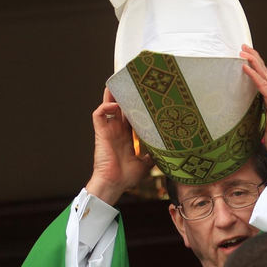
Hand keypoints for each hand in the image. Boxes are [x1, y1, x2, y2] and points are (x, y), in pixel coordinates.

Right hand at [84, 88, 152, 204]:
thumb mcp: (146, 164)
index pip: (132, 117)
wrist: (115, 184)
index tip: (146, 97)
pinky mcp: (101, 133)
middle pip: (120, 108)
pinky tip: (115, 105)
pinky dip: (105, 107)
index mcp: (126, 137)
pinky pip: (98, 114)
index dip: (137, 107)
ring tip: (119, 83)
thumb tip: (167, 151)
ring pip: (107, 107)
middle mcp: (117, 131)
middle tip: (133, 83)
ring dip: (112, 96)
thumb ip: (153, 155)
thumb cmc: (127, 177)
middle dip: (125, 96)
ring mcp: (108, 131)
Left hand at [240, 44, 266, 158]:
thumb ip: (257, 121)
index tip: (246, 60)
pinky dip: (254, 74)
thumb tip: (246, 123)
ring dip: (253, 61)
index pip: (263, 80)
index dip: (256, 69)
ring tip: (243, 51)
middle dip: (254, 59)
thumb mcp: (264, 128)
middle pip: (264, 72)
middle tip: (243, 48)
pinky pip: (262, 85)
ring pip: (264, 74)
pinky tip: (246, 66)